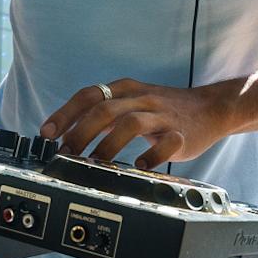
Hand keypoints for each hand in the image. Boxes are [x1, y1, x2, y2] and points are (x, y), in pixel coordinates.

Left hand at [42, 79, 233, 170]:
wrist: (211, 108)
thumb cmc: (163, 109)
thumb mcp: (130, 103)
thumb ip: (101, 115)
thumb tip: (66, 132)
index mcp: (125, 90)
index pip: (89, 95)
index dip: (65, 113)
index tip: (46, 133)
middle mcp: (141, 99)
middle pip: (105, 109)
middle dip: (81, 131)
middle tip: (66, 153)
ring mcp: (162, 116)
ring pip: (131, 123)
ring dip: (109, 145)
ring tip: (96, 163)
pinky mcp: (181, 134)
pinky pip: (166, 144)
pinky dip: (150, 156)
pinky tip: (140, 168)